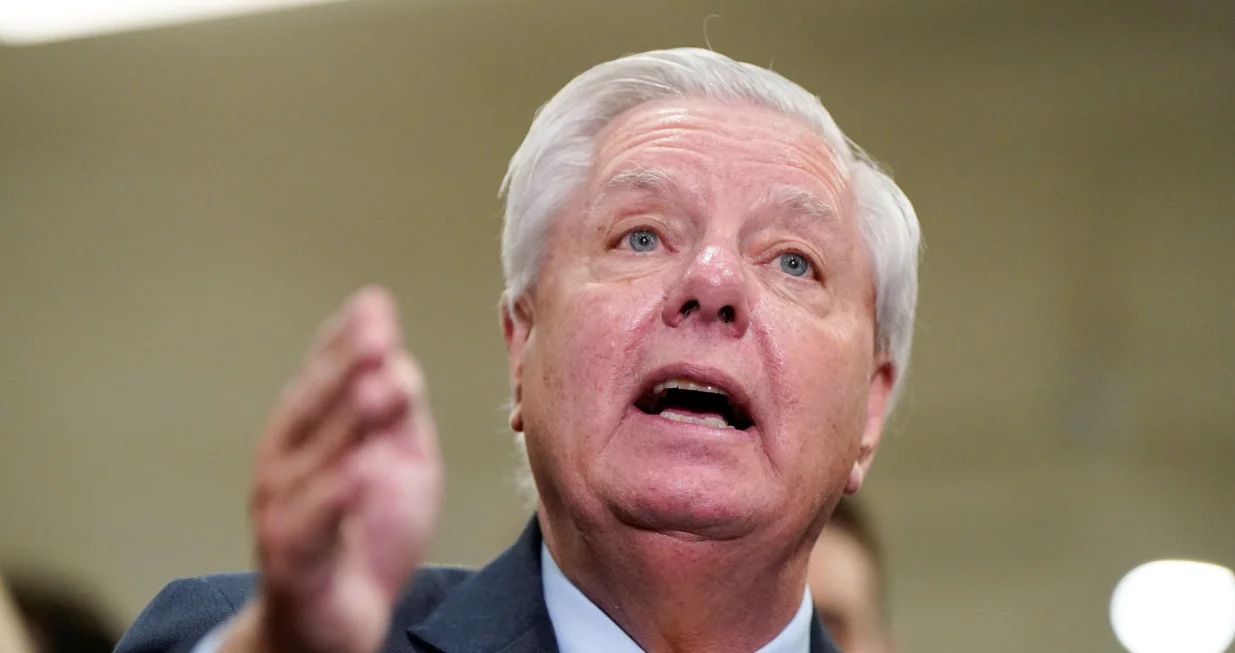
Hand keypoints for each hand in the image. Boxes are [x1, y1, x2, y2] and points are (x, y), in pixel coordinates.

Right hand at [227, 287, 442, 652]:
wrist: (333, 621)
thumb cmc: (365, 532)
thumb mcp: (397, 463)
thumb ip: (398, 416)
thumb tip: (401, 362)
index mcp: (307, 433)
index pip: (322, 377)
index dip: (345, 341)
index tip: (374, 304)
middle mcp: (285, 463)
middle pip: (313, 407)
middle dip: (343, 367)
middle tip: (376, 331)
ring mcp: (283, 510)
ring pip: (314, 460)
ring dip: (345, 421)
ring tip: (376, 386)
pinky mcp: (295, 559)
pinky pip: (315, 525)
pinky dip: (337, 496)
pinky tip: (362, 469)